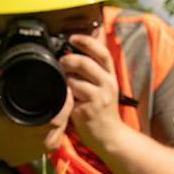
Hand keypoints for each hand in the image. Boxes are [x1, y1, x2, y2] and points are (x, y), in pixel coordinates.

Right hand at [0, 61, 73, 166]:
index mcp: (31, 129)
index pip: (59, 113)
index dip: (65, 98)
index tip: (63, 84)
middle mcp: (44, 139)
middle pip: (65, 116)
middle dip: (65, 102)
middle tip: (62, 87)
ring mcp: (50, 145)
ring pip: (66, 123)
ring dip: (64, 112)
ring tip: (59, 98)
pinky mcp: (53, 148)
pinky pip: (62, 130)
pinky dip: (61, 120)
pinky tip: (54, 112)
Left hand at [60, 34, 123, 151]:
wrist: (110, 135)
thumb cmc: (104, 109)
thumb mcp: (106, 85)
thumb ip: (98, 66)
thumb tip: (93, 38)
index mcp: (112, 76)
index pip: (102, 52)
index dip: (87, 41)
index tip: (72, 38)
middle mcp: (108, 85)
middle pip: (85, 63)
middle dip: (68, 60)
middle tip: (62, 63)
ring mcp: (98, 98)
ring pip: (74, 79)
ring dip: (64, 79)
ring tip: (64, 83)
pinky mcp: (87, 110)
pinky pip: (69, 96)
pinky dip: (64, 94)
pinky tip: (66, 98)